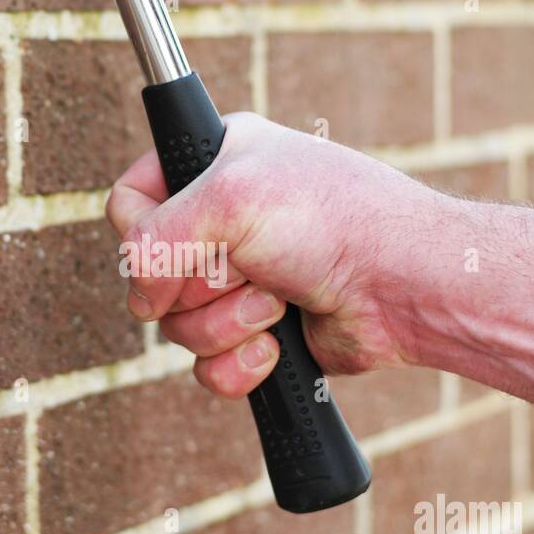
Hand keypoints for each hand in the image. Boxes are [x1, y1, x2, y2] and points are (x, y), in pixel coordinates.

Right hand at [106, 112, 437, 399]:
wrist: (402, 286)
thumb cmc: (334, 222)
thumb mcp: (230, 200)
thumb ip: (154, 240)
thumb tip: (138, 299)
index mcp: (214, 166)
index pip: (130, 202)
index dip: (141, 234)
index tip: (173, 245)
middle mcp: (222, 224)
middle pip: (150, 277)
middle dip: (199, 286)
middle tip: (250, 266)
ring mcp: (237, 283)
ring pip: (177, 329)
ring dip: (225, 325)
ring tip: (277, 303)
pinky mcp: (255, 336)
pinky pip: (208, 368)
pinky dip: (240, 364)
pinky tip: (279, 345)